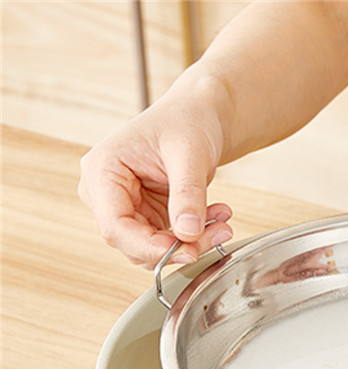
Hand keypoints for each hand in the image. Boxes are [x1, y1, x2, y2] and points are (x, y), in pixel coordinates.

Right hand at [78, 80, 233, 268]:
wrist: (198, 116)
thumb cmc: (186, 121)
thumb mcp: (190, 154)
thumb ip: (187, 194)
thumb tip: (188, 233)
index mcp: (102, 170)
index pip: (115, 226)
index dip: (150, 247)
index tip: (187, 250)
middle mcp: (106, 193)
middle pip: (133, 244)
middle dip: (177, 247)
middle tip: (217, 234)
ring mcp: (125, 207)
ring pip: (153, 250)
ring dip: (191, 244)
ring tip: (222, 222)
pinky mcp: (146, 217)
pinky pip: (168, 243)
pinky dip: (195, 237)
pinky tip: (216, 218)